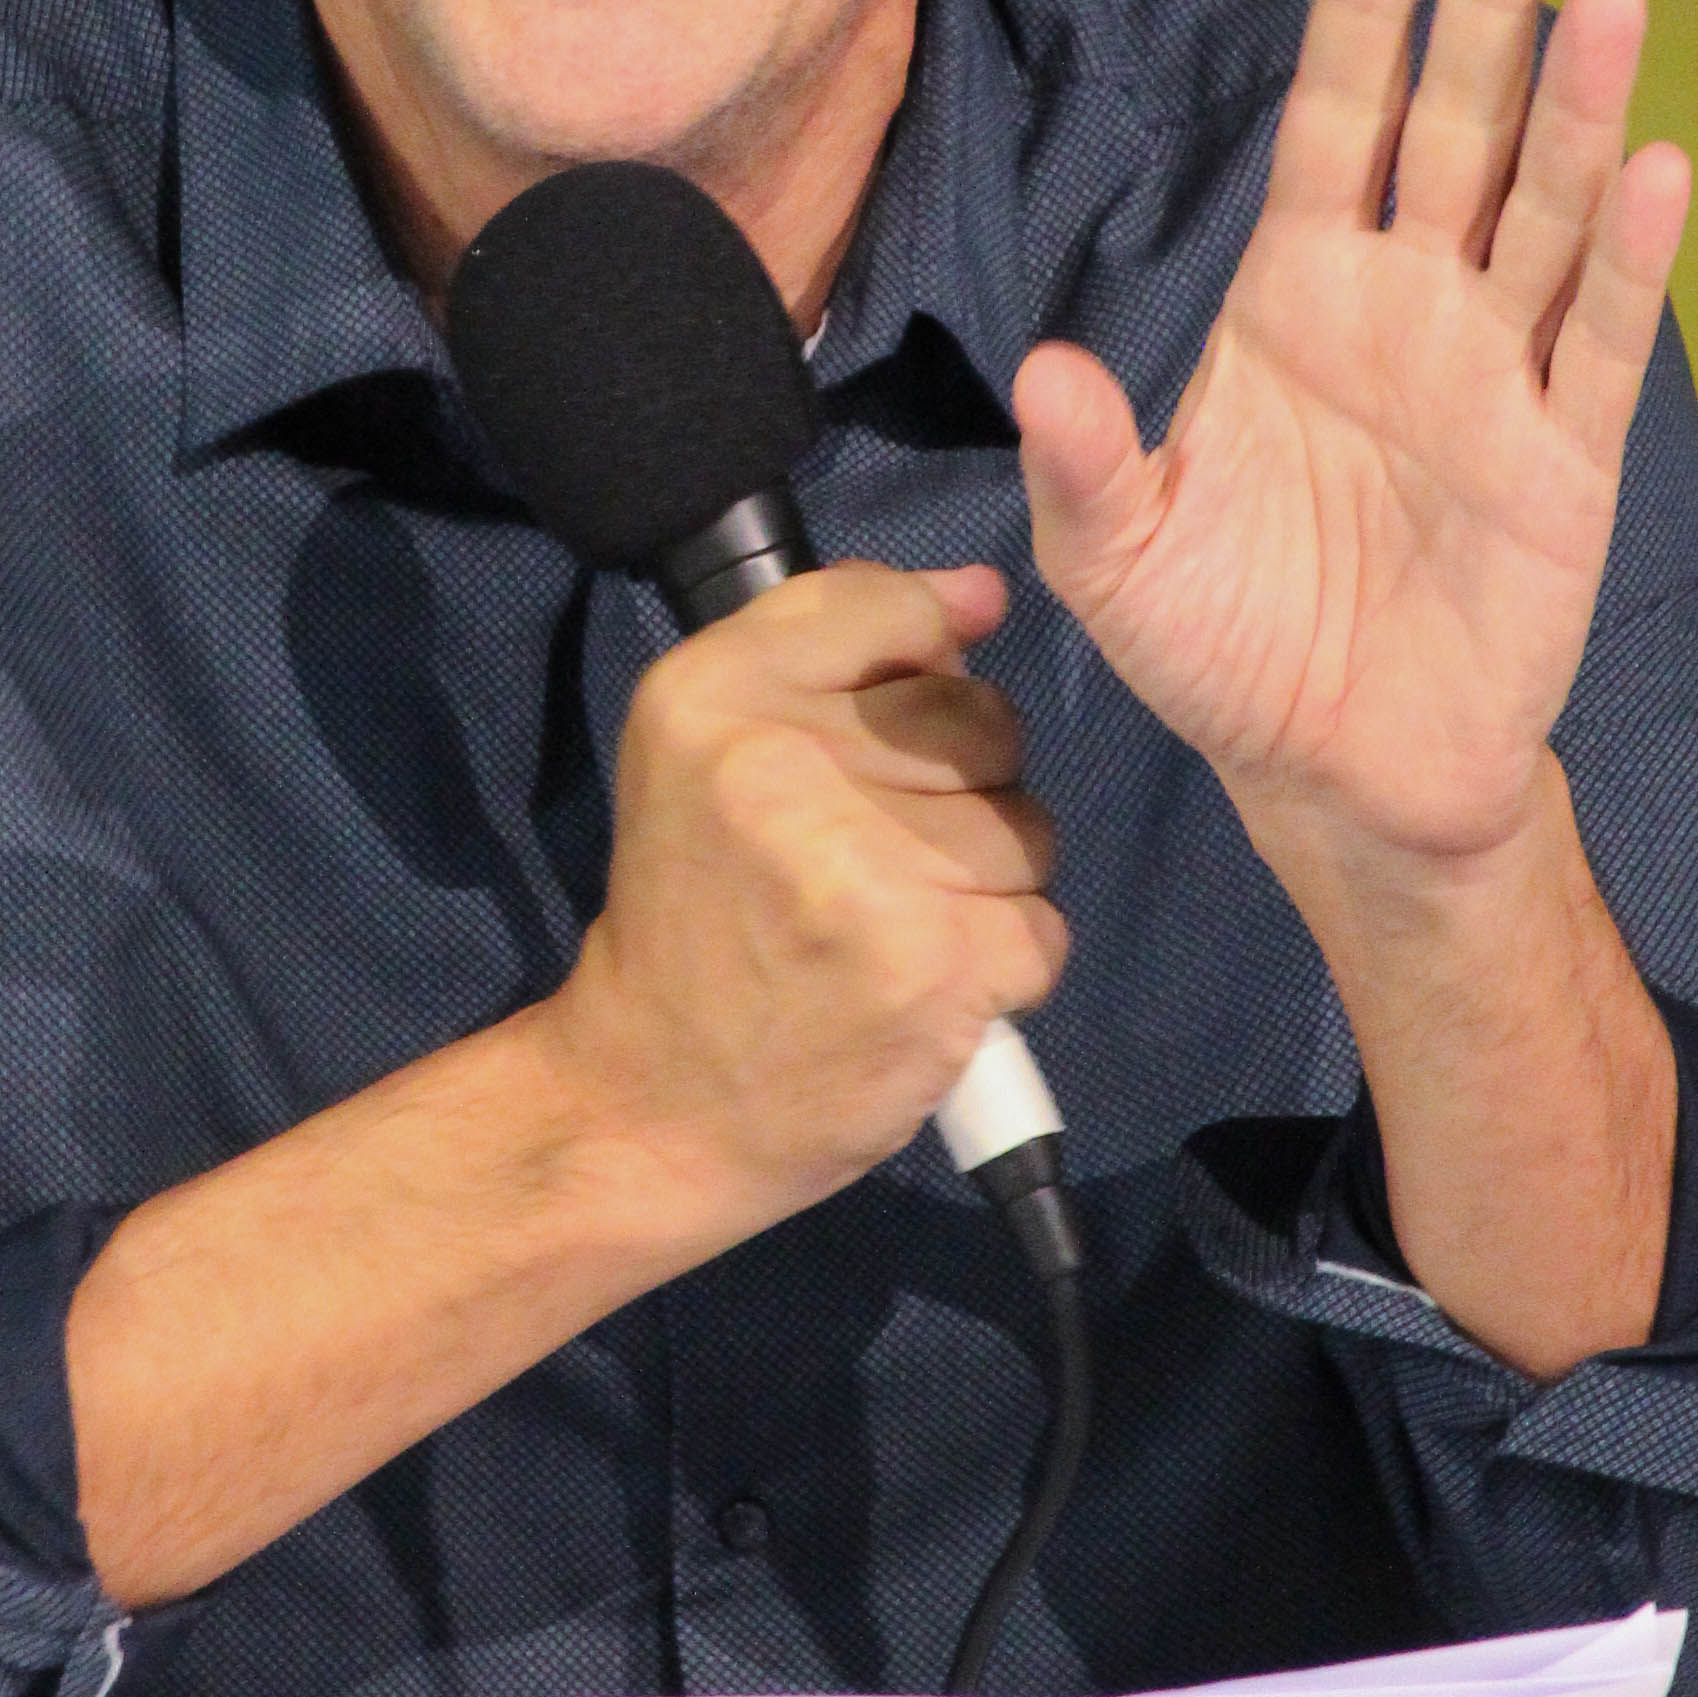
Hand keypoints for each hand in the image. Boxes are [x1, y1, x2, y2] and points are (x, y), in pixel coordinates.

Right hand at [544, 563, 1067, 1235]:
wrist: (655, 1103)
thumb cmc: (698, 917)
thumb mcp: (709, 747)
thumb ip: (837, 643)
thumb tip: (982, 593)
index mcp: (714, 695)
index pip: (891, 609)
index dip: (918, 669)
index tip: (876, 744)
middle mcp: (782, 766)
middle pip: (981, 719)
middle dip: (960, 790)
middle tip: (869, 862)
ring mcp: (865, 869)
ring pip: (1026, 826)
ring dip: (987, 883)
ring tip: (894, 925)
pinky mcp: (936, 964)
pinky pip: (1042, 927)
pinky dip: (1003, 966)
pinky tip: (924, 986)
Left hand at [1012, 0, 1691, 880]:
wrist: (1330, 772)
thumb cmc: (1217, 646)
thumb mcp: (1114, 557)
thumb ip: (1082, 461)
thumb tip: (1046, 368)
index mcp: (1292, 297)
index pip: (1331, 122)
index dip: (1358, 15)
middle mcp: (1403, 307)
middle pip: (1457, 128)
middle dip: (1490, 8)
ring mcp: (1492, 373)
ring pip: (1544, 209)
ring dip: (1578, 103)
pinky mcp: (1562, 458)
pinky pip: (1600, 340)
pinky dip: (1627, 258)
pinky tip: (1651, 167)